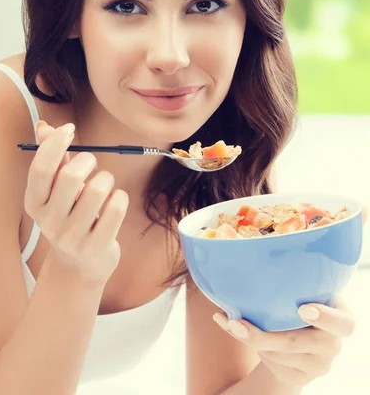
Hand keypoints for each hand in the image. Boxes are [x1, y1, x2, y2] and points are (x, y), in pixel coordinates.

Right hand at [24, 121, 128, 286]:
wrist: (79, 265)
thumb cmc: (69, 215)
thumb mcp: (56, 190)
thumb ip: (52, 159)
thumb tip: (44, 127)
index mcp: (35, 204)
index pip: (41, 169)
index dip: (55, 144)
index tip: (69, 129)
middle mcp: (49, 222)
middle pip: (70, 177)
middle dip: (88, 160)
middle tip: (92, 164)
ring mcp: (73, 237)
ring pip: (98, 189)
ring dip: (106, 179)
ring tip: (104, 186)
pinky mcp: (97, 246)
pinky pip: (116, 207)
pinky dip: (120, 197)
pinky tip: (114, 203)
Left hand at [212, 205, 367, 387]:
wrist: (293, 343)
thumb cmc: (301, 300)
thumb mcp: (308, 277)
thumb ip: (317, 250)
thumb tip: (360, 209)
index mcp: (336, 312)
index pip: (344, 321)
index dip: (327, 317)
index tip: (304, 307)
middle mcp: (330, 341)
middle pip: (313, 346)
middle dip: (281, 337)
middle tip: (249, 325)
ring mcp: (315, 362)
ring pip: (284, 353)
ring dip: (255, 336)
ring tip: (230, 319)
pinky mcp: (296, 374)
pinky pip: (269, 361)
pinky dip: (245, 337)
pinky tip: (226, 321)